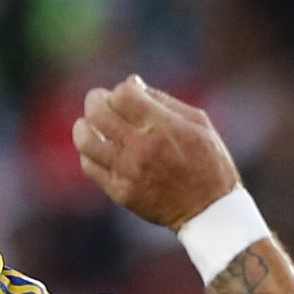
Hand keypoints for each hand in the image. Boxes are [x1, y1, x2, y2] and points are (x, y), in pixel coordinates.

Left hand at [70, 75, 245, 232]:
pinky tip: (98, 149)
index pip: (122, 94)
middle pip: (97, 112)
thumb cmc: (209, 162)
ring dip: (84, 126)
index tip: (130, 95)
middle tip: (100, 101)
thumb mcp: (197, 122)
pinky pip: (90, 166)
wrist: (209, 211)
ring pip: (85, 140)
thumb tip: (132, 83)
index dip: (123, 89)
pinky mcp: (120, 192)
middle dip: (96, 100)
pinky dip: (89, 152)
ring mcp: (128, 171)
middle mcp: (141, 147)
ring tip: (91, 125)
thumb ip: (163, 100)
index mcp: (162, 127)